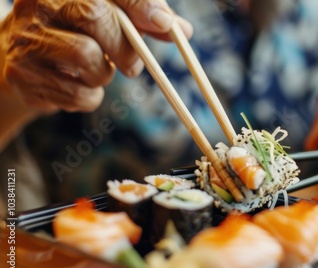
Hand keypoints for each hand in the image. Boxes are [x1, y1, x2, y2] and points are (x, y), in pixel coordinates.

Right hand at [0, 0, 192, 112]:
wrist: (22, 61)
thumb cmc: (75, 35)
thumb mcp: (108, 21)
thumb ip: (142, 22)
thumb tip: (182, 30)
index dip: (139, 4)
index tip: (166, 25)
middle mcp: (39, 4)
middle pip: (94, 15)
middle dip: (124, 45)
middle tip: (133, 67)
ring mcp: (26, 39)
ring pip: (85, 55)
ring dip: (103, 74)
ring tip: (95, 72)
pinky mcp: (23, 75)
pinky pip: (76, 92)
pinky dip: (89, 97)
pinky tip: (78, 86)